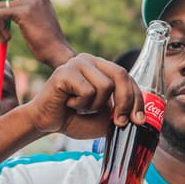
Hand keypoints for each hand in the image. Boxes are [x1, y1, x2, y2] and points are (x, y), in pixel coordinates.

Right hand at [22, 53, 143, 138]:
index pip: (128, 77)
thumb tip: (140, 117)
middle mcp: (90, 60)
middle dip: (125, 102)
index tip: (139, 120)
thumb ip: (120, 112)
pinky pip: (88, 91)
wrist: (45, 123)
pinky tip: (69, 104)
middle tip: (120, 122)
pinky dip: (81, 105)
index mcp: (101, 67)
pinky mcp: (65, 72)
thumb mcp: (103, 118)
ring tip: (80, 107)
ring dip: (95, 106)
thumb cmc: (74, 119)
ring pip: (105, 86)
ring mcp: (77, 63)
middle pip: (121, 75)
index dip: (137, 99)